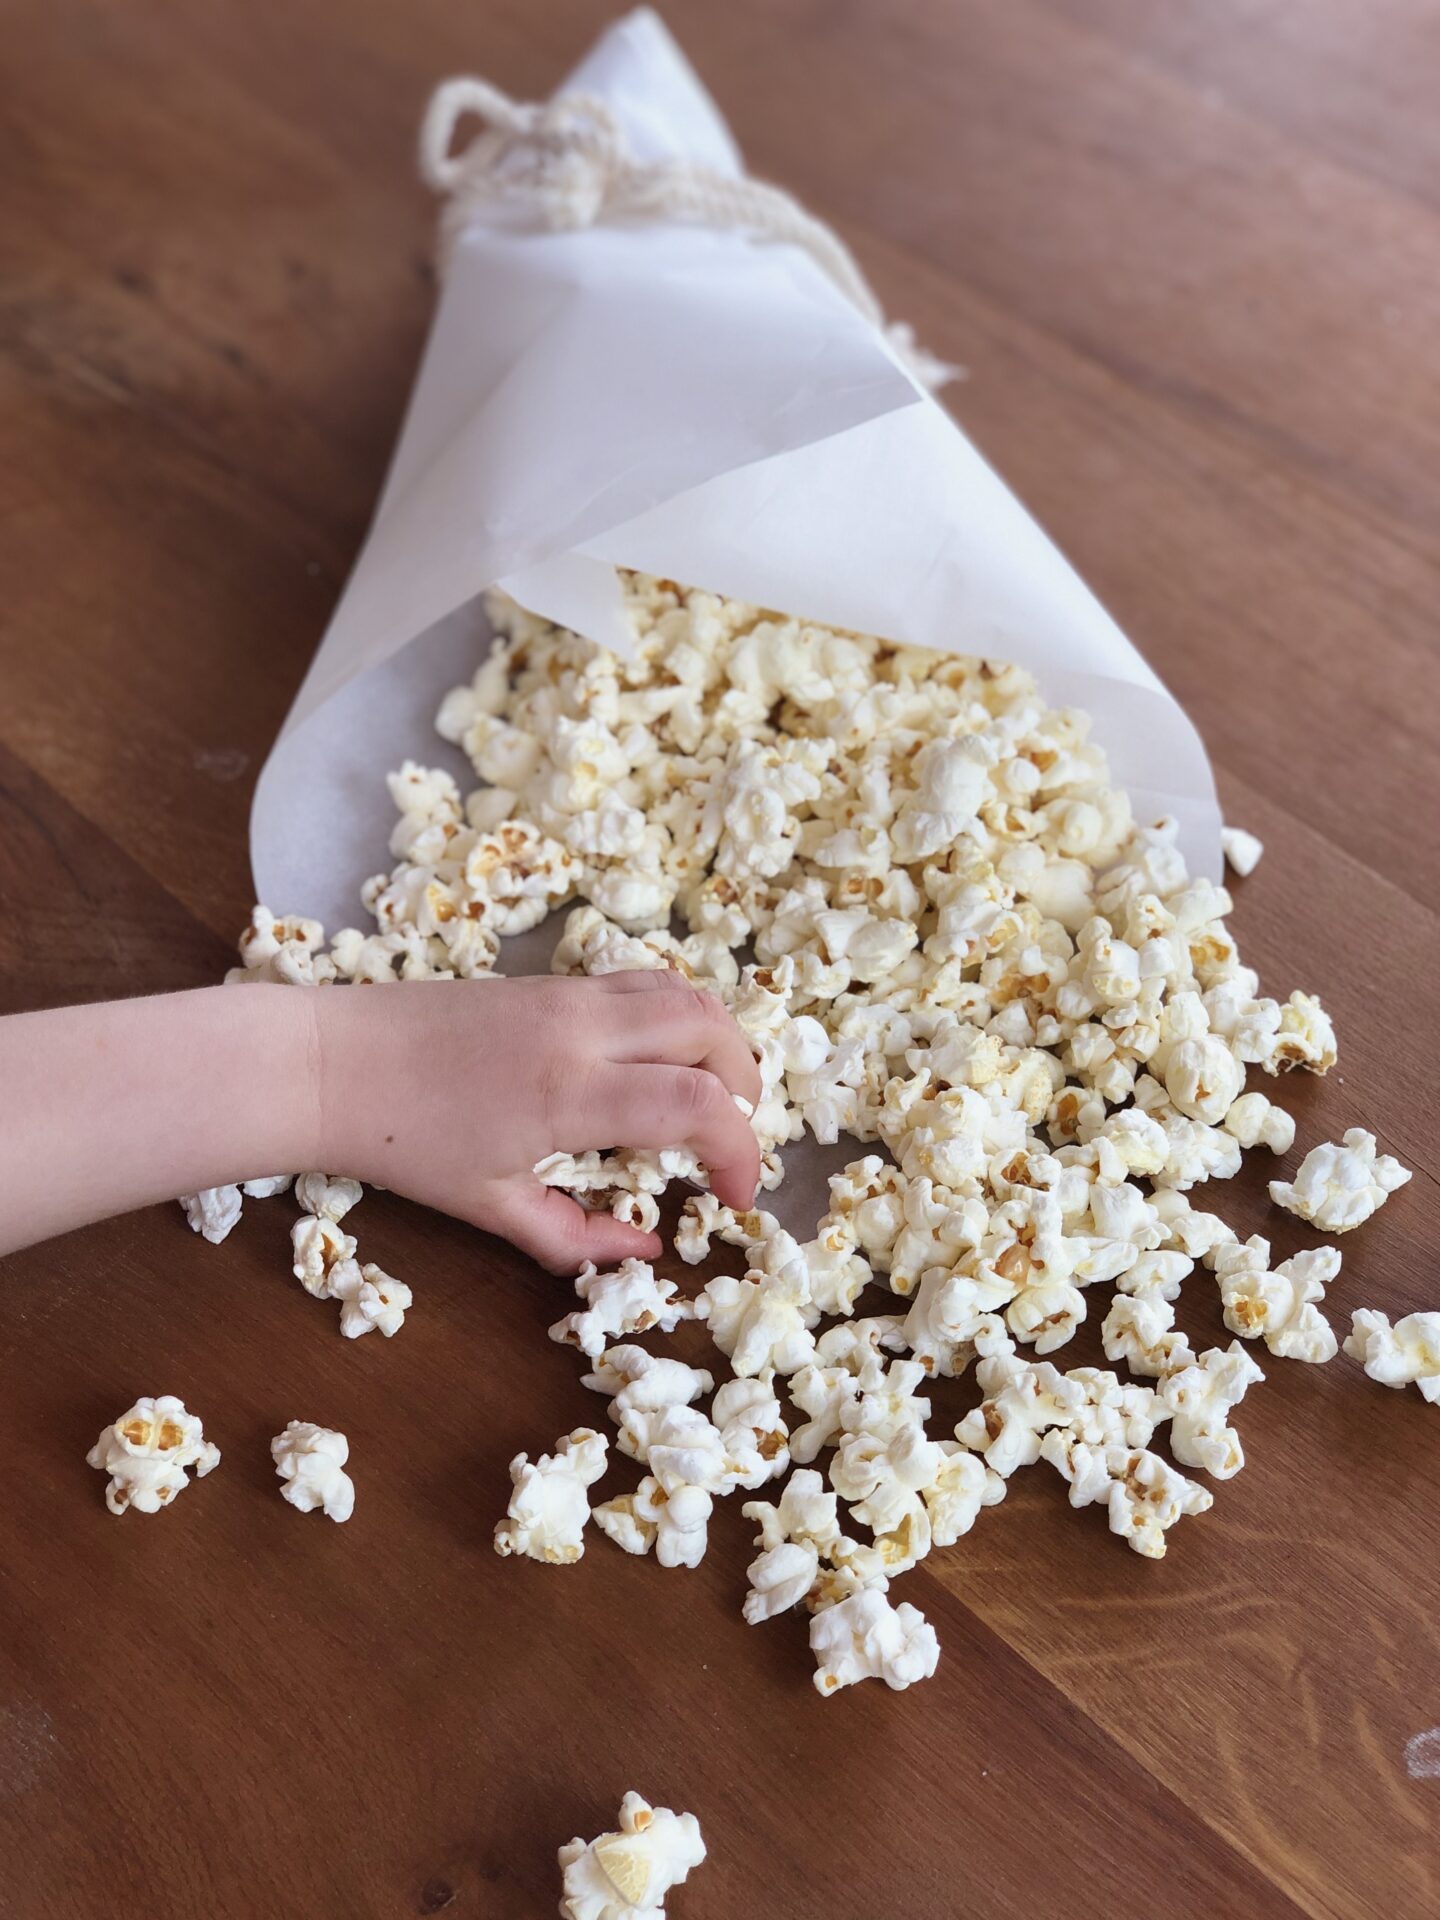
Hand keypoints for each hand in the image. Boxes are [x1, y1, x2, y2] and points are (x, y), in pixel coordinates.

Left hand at [317, 973, 762, 1272]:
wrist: (331, 1062)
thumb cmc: (404, 1142)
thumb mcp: (489, 1206)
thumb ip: (573, 1235)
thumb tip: (644, 1250)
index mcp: (571, 1093)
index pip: (698, 1106)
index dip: (739, 1151)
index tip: (735, 1195)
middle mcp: (584, 1030)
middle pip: (711, 1032)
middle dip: (746, 1087)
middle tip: (732, 1139)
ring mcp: (569, 995)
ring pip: (684, 994)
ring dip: (719, 1042)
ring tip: (713, 1095)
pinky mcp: (551, 981)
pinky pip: (643, 984)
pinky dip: (678, 1017)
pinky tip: (661, 1059)